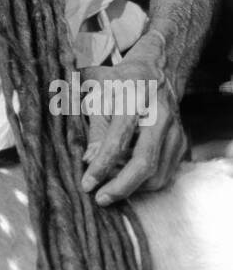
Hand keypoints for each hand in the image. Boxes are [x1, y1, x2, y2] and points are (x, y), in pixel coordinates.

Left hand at [78, 45, 186, 205]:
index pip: (118, 138)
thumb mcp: (99, 94)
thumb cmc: (121, 82)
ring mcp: (175, 130)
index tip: (87, 184)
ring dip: (133, 187)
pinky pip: (166, 173)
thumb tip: (90, 161)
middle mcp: (160, 114)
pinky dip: (146, 183)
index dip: (102, 164)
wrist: (157, 70)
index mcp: (135, 97)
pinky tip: (127, 179)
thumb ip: (95, 128)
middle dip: (121, 186)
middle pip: (145, 161)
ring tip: (110, 187)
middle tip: (101, 199)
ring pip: (158, 173)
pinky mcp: (182, 142)